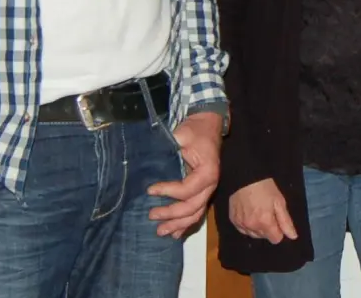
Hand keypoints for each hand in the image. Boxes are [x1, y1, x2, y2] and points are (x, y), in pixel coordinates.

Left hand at [148, 111, 222, 237]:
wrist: (208, 127)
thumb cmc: (195, 131)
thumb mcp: (183, 134)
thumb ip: (171, 145)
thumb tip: (151, 154)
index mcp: (207, 172)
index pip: (187, 189)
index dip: (168, 192)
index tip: (150, 190)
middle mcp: (211, 185)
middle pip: (192, 207)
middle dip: (171, 214)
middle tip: (151, 215)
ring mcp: (208, 190)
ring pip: (195, 214)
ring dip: (178, 225)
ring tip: (160, 231)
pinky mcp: (203, 192)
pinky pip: (197, 212)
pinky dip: (186, 224)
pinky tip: (175, 234)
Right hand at [230, 178, 297, 243]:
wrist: (245, 176)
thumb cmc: (265, 187)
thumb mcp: (279, 202)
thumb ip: (286, 221)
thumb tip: (293, 236)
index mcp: (265, 222)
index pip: (275, 239)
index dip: (279, 231)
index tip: (278, 221)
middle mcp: (252, 227)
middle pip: (264, 237)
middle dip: (268, 229)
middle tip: (268, 213)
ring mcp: (241, 224)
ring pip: (253, 234)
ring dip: (257, 228)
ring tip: (258, 213)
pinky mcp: (233, 220)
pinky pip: (243, 230)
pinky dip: (247, 225)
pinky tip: (250, 214)